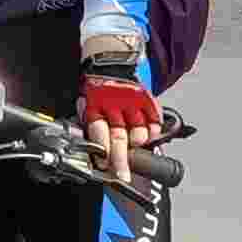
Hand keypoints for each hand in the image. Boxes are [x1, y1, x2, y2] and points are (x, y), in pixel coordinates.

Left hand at [77, 70, 159, 188]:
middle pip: (119, 138)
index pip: (99, 134)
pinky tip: (148, 136)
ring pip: (139, 132)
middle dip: (121, 160)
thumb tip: (95, 153)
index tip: (105, 166)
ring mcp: (132, 103)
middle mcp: (114, 105)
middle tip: (123, 175)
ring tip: (134, 146)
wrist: (111, 67)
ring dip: (137, 144)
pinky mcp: (147, 100)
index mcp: (95, 107)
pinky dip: (153, 133)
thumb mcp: (87, 106)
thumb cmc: (98, 92)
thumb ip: (91, 126)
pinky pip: (155, 122)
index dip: (103, 152)